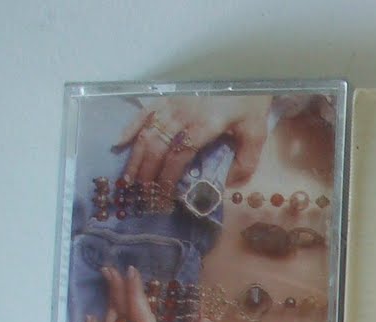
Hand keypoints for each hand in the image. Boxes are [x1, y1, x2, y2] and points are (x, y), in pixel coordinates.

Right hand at [116, 95, 270, 187]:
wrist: (243, 72)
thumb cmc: (249, 103)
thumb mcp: (256, 133)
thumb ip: (245, 160)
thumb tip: (228, 183)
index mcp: (204, 125)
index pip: (180, 155)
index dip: (168, 175)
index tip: (163, 194)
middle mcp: (183, 114)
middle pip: (158, 146)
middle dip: (147, 171)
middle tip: (141, 193)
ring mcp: (172, 104)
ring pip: (147, 132)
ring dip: (136, 156)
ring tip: (129, 178)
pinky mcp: (167, 96)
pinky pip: (144, 112)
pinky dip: (129, 128)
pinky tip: (119, 144)